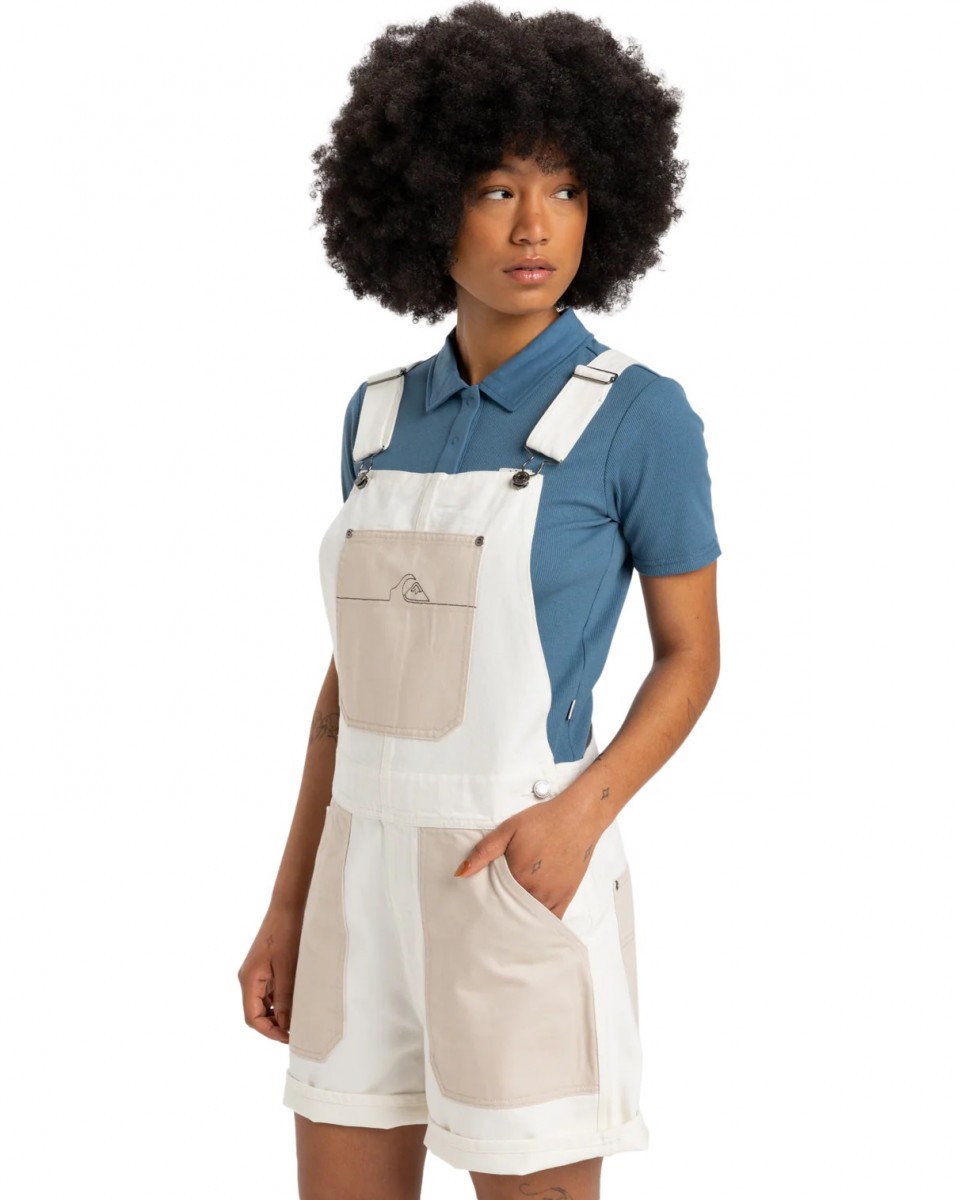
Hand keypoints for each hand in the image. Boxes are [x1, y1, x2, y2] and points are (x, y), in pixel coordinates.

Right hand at [237, 905, 303, 1042]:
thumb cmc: (287, 934)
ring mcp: (255, 973)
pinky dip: (278, 1002)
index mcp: (249, 980)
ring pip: (262, 1004)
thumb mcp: (288, 969)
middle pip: (255, 1013)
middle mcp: (248, 979)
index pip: (252, 1017)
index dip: (269, 1031)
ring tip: (297, 1020)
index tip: (288, 1038)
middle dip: (273, 1025)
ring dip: (276, 1014)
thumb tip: (284, 1025)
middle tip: (295, 1032)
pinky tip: (294, 1003)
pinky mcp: (263, 968)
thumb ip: (284, 998)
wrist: (286, 907)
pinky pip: (267, 992)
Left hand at [453, 789, 606, 919]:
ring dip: (518, 921)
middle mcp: (536, 891)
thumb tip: (461, 873)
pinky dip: (539, 924)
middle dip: (500, 916)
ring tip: (505, 922)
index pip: (495, 901)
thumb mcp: (508, 829)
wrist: (578, 817)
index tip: (476, 911)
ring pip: (530, 919)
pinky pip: (552, 920)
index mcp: (518, 876)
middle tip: (488, 920)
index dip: (485, 905)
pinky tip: (530, 925)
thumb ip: (484, 852)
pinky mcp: (566, 896)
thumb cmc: (543, 821)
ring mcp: (553, 896)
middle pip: (511, 913)